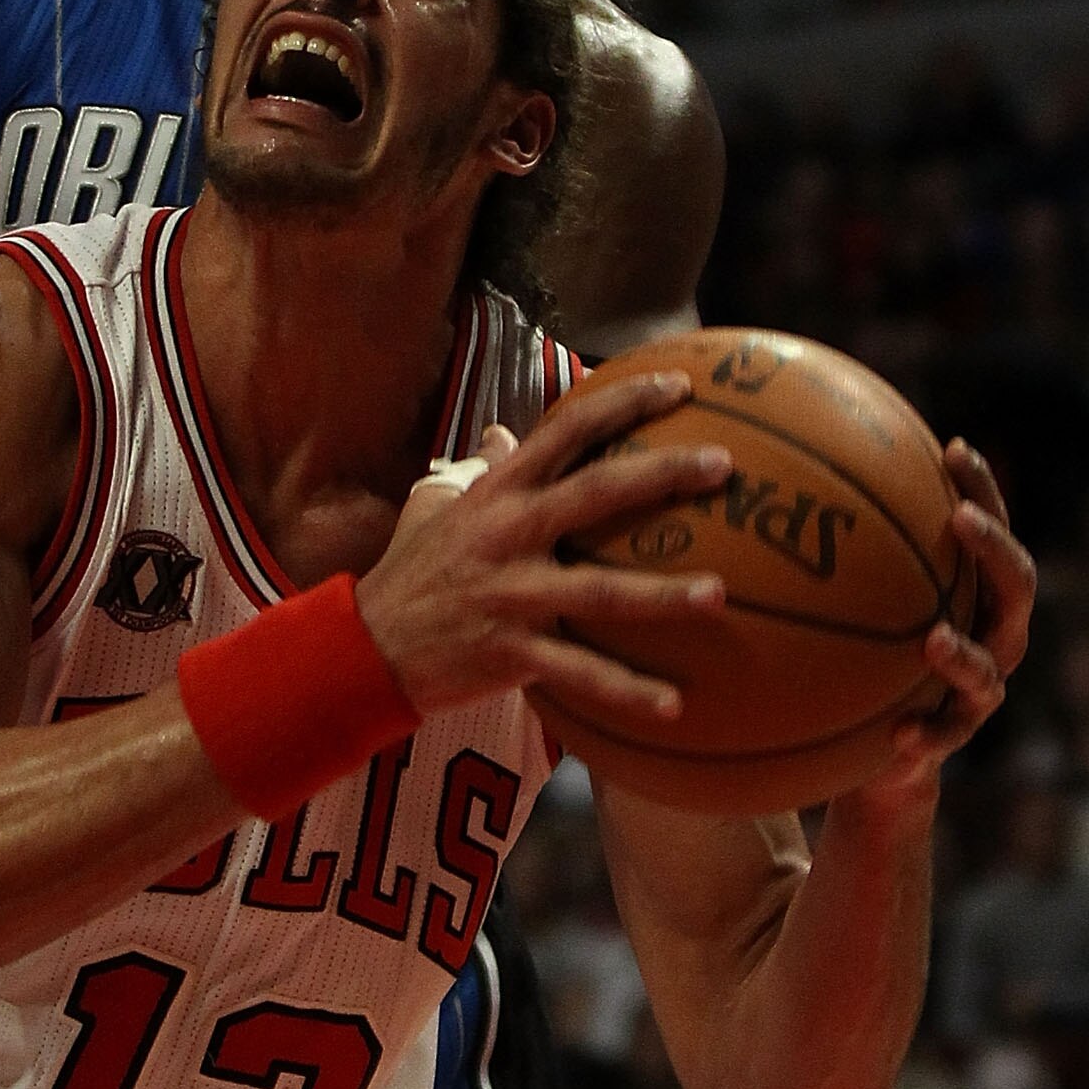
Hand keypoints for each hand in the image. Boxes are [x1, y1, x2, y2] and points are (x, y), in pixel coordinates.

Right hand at [356, 372, 730, 722]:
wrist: (364, 650)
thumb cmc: (410, 574)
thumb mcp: (432, 507)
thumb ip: (476, 470)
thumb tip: (504, 432)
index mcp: (498, 495)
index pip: (566, 430)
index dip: (623, 401)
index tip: (678, 384)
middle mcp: (509, 535)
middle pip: (596, 494)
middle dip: (663, 473)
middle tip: (724, 464)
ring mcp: (512, 595)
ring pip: (600, 592)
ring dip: (663, 595)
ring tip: (718, 594)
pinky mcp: (512, 653)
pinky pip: (580, 675)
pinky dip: (627, 691)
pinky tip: (676, 705)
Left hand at [836, 437, 1034, 822]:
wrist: (881, 753)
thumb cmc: (868, 658)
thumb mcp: (859, 601)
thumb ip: (848, 552)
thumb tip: (792, 468)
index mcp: (975, 593)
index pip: (991, 531)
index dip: (983, 490)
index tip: (956, 449)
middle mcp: (992, 634)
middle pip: (1017, 585)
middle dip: (993, 550)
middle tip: (960, 520)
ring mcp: (979, 689)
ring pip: (989, 669)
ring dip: (963, 655)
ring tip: (934, 642)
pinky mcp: (953, 737)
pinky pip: (947, 737)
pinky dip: (927, 733)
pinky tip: (900, 733)